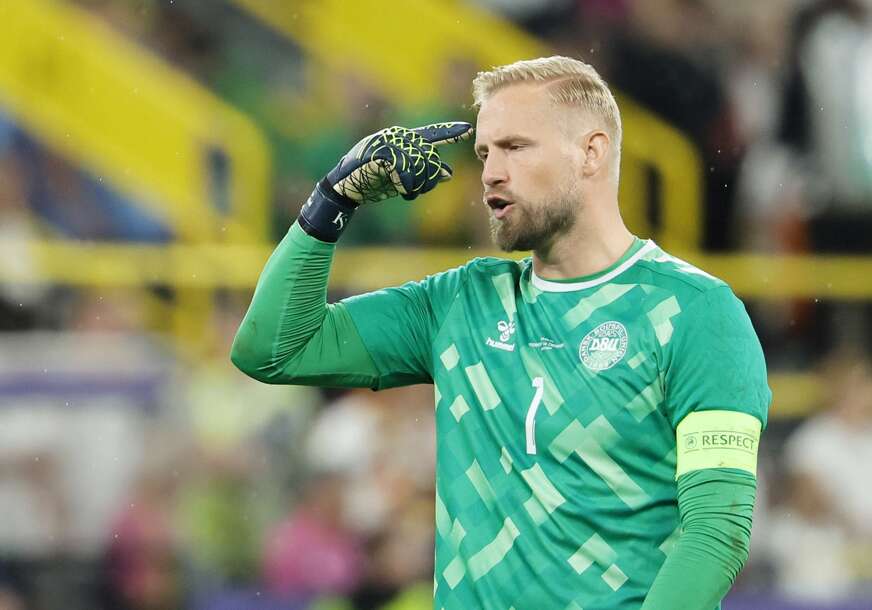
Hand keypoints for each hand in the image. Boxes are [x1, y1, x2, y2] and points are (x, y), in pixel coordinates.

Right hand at [327, 122, 473, 203]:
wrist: (345, 186)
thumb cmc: (373, 181)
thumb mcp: (402, 177)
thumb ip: (423, 172)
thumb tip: (448, 174)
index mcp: (404, 139)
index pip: (432, 134)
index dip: (450, 133)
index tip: (468, 131)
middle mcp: (398, 138)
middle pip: (430, 157)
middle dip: (429, 179)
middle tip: (417, 190)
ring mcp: (389, 144)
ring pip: (421, 165)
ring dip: (418, 186)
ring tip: (409, 193)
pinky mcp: (381, 155)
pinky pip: (406, 172)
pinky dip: (407, 187)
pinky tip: (402, 192)